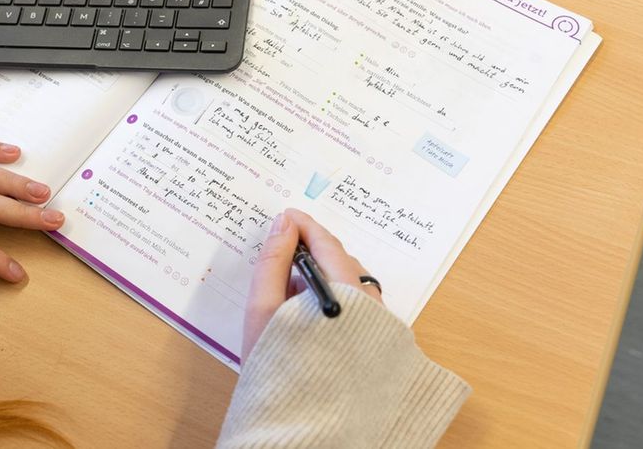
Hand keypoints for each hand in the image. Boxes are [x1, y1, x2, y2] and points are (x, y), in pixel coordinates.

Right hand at [242, 208, 382, 356]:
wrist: (302, 425)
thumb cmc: (278, 367)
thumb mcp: (264, 310)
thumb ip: (273, 262)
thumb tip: (283, 225)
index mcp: (345, 295)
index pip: (328, 246)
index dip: (305, 226)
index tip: (285, 216)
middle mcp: (370, 307)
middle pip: (342, 262)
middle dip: (312, 249)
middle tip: (281, 247)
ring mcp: (378, 326)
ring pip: (351, 283)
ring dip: (323, 273)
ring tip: (289, 284)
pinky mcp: (377, 341)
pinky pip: (358, 304)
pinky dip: (334, 295)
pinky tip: (308, 309)